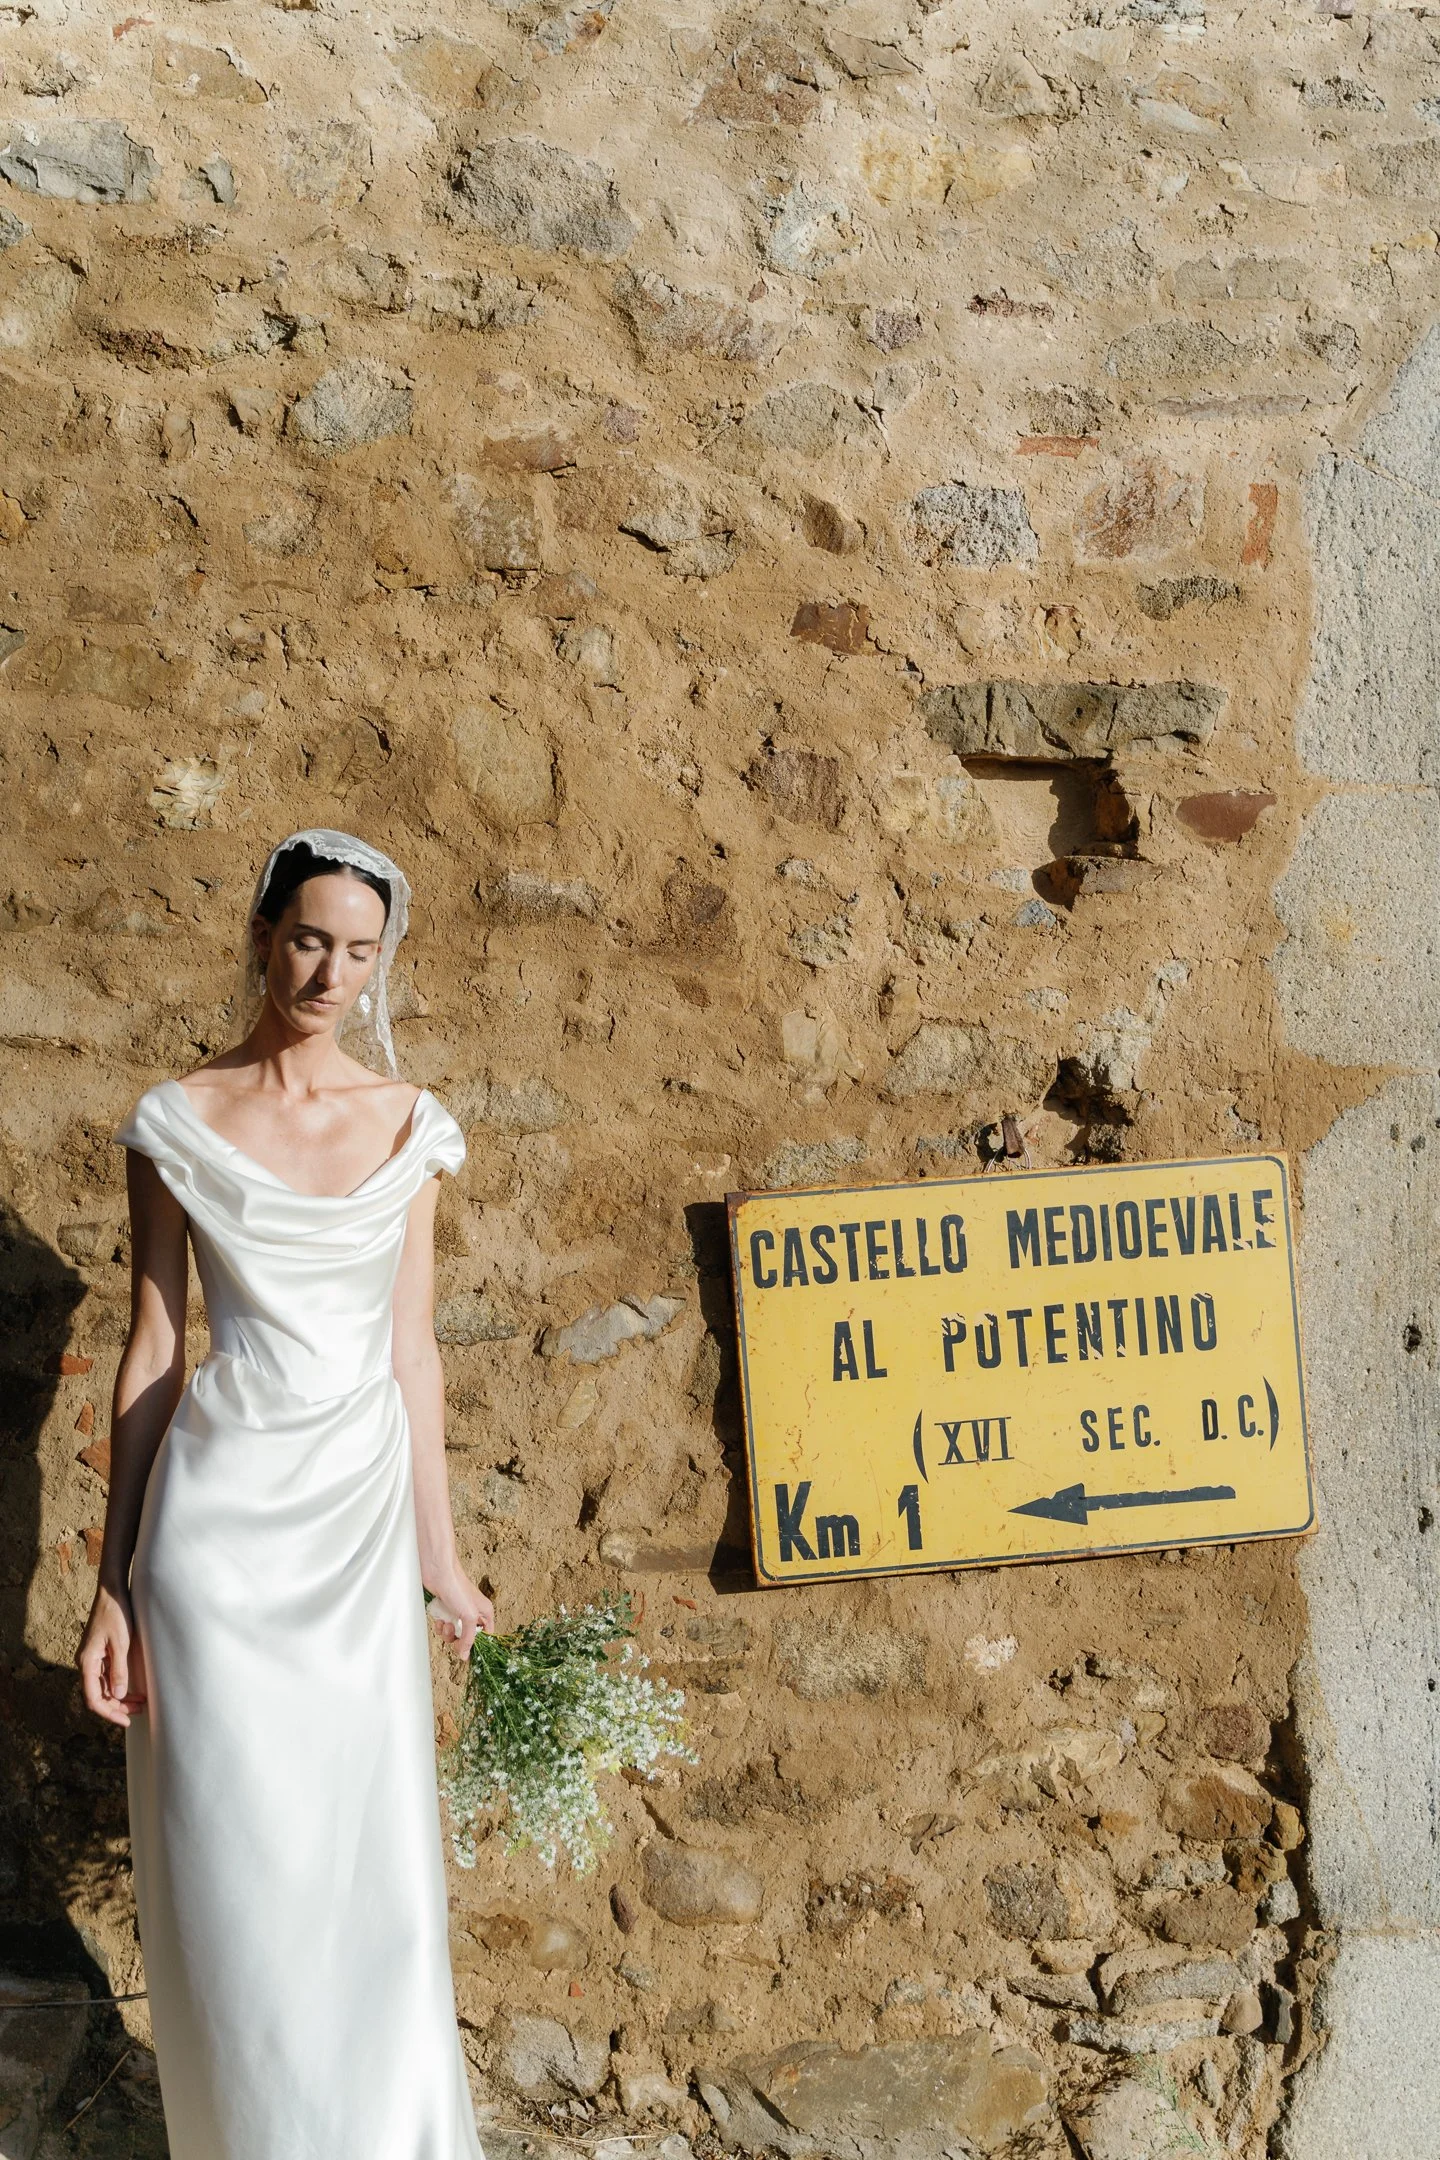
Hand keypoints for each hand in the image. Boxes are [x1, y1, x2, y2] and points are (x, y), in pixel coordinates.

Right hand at [77, 1584, 147, 1726]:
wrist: (112, 1590)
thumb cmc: (116, 1613)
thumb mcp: (121, 1642)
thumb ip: (119, 1669)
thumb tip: (119, 1695)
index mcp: (86, 1662)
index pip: (93, 1698)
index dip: (109, 1712)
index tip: (126, 1720)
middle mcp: (86, 1663)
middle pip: (98, 1695)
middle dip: (116, 1707)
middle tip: (138, 1712)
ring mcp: (92, 1658)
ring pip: (103, 1687)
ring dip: (119, 1697)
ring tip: (139, 1703)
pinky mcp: (100, 1653)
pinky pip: (106, 1676)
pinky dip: (118, 1685)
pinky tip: (132, 1689)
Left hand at [424, 1566, 493, 1659]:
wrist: (438, 1572)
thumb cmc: (457, 1587)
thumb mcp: (469, 1616)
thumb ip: (468, 1638)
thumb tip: (466, 1656)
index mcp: (485, 1613)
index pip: (485, 1636)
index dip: (477, 1645)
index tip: (467, 1650)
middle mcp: (472, 1613)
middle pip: (467, 1637)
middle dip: (458, 1638)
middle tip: (454, 1632)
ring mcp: (458, 1612)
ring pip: (454, 1633)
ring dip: (447, 1632)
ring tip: (445, 1623)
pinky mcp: (445, 1610)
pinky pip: (443, 1627)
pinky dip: (440, 1626)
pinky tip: (439, 1619)